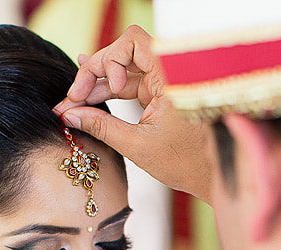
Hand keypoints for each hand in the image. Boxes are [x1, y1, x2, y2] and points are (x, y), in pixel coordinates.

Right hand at [54, 25, 211, 203]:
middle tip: (73, 99)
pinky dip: (107, 92)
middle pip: (121, 53)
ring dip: (96, 85)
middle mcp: (166, 74)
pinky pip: (126, 84)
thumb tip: (69, 115)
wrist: (210, 176)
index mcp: (170, 77)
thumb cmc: (186, 163)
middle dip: (94, 72)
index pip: (134, 41)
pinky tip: (86, 99)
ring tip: (73, 105)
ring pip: (120, 69)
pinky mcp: (156, 95)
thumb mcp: (138, 146)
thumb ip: (101, 127)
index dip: (113, 58)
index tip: (111, 89)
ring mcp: (160, 83)